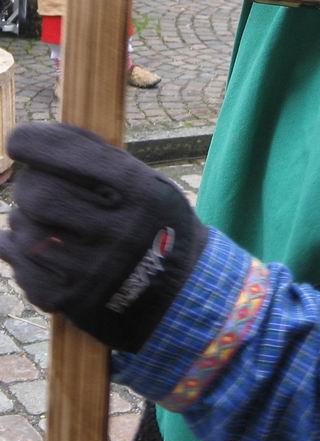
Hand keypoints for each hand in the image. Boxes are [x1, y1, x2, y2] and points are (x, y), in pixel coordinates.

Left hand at [0, 123, 207, 351]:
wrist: (181, 292)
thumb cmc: (157, 223)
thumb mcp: (150, 182)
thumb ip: (103, 160)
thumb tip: (40, 141)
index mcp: (141, 195)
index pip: (75, 157)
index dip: (37, 143)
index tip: (19, 139)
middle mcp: (120, 233)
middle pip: (41, 195)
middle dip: (29, 183)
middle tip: (33, 183)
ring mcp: (95, 271)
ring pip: (25, 231)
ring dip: (22, 217)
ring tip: (37, 215)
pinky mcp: (74, 301)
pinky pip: (21, 267)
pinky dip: (16, 249)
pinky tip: (28, 243)